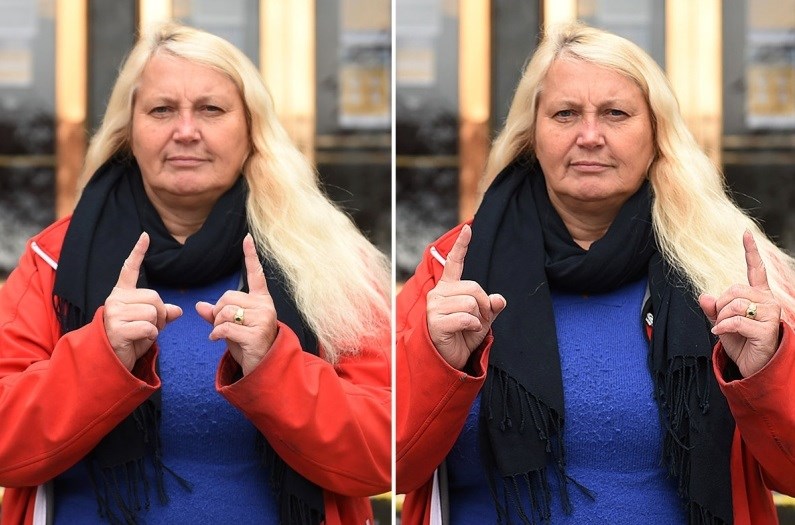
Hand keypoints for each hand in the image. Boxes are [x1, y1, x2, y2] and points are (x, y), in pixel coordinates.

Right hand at [104, 233, 182, 370]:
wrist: (109, 361)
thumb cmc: (129, 340)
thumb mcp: (148, 324)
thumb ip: (161, 314)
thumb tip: (178, 310)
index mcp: (122, 294)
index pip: (129, 269)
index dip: (138, 252)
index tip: (145, 236)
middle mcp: (115, 299)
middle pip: (155, 297)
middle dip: (160, 314)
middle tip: (150, 328)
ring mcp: (113, 313)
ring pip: (153, 312)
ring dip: (156, 327)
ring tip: (142, 334)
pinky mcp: (116, 328)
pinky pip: (149, 327)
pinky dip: (150, 337)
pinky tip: (138, 341)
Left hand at [196, 234, 277, 375]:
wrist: (262, 368)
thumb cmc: (247, 345)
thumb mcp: (230, 326)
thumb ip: (216, 314)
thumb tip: (199, 306)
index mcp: (261, 300)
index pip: (255, 274)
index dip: (250, 256)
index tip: (247, 238)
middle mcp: (265, 306)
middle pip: (227, 297)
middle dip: (217, 312)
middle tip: (222, 326)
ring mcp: (263, 319)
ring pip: (225, 311)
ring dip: (216, 324)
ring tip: (224, 335)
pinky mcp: (257, 334)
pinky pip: (225, 327)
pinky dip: (216, 334)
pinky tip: (219, 340)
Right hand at [426, 225, 506, 369]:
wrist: (448, 359)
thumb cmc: (462, 336)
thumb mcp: (483, 319)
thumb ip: (491, 307)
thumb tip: (500, 299)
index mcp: (448, 288)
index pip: (454, 263)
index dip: (462, 246)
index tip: (468, 228)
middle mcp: (438, 293)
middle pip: (474, 287)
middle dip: (484, 304)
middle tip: (481, 319)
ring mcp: (434, 306)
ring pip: (471, 302)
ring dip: (479, 318)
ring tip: (471, 327)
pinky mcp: (435, 321)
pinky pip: (466, 317)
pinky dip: (474, 326)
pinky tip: (466, 331)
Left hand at [698, 231, 781, 376]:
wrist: (754, 367)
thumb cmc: (741, 343)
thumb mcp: (722, 322)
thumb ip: (713, 308)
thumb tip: (704, 295)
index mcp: (759, 295)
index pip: (755, 269)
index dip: (750, 251)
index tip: (745, 233)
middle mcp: (768, 301)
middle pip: (734, 290)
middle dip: (720, 305)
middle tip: (721, 320)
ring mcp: (771, 315)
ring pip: (735, 305)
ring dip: (722, 318)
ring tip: (724, 328)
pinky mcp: (768, 329)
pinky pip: (736, 321)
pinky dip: (723, 327)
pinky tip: (719, 333)